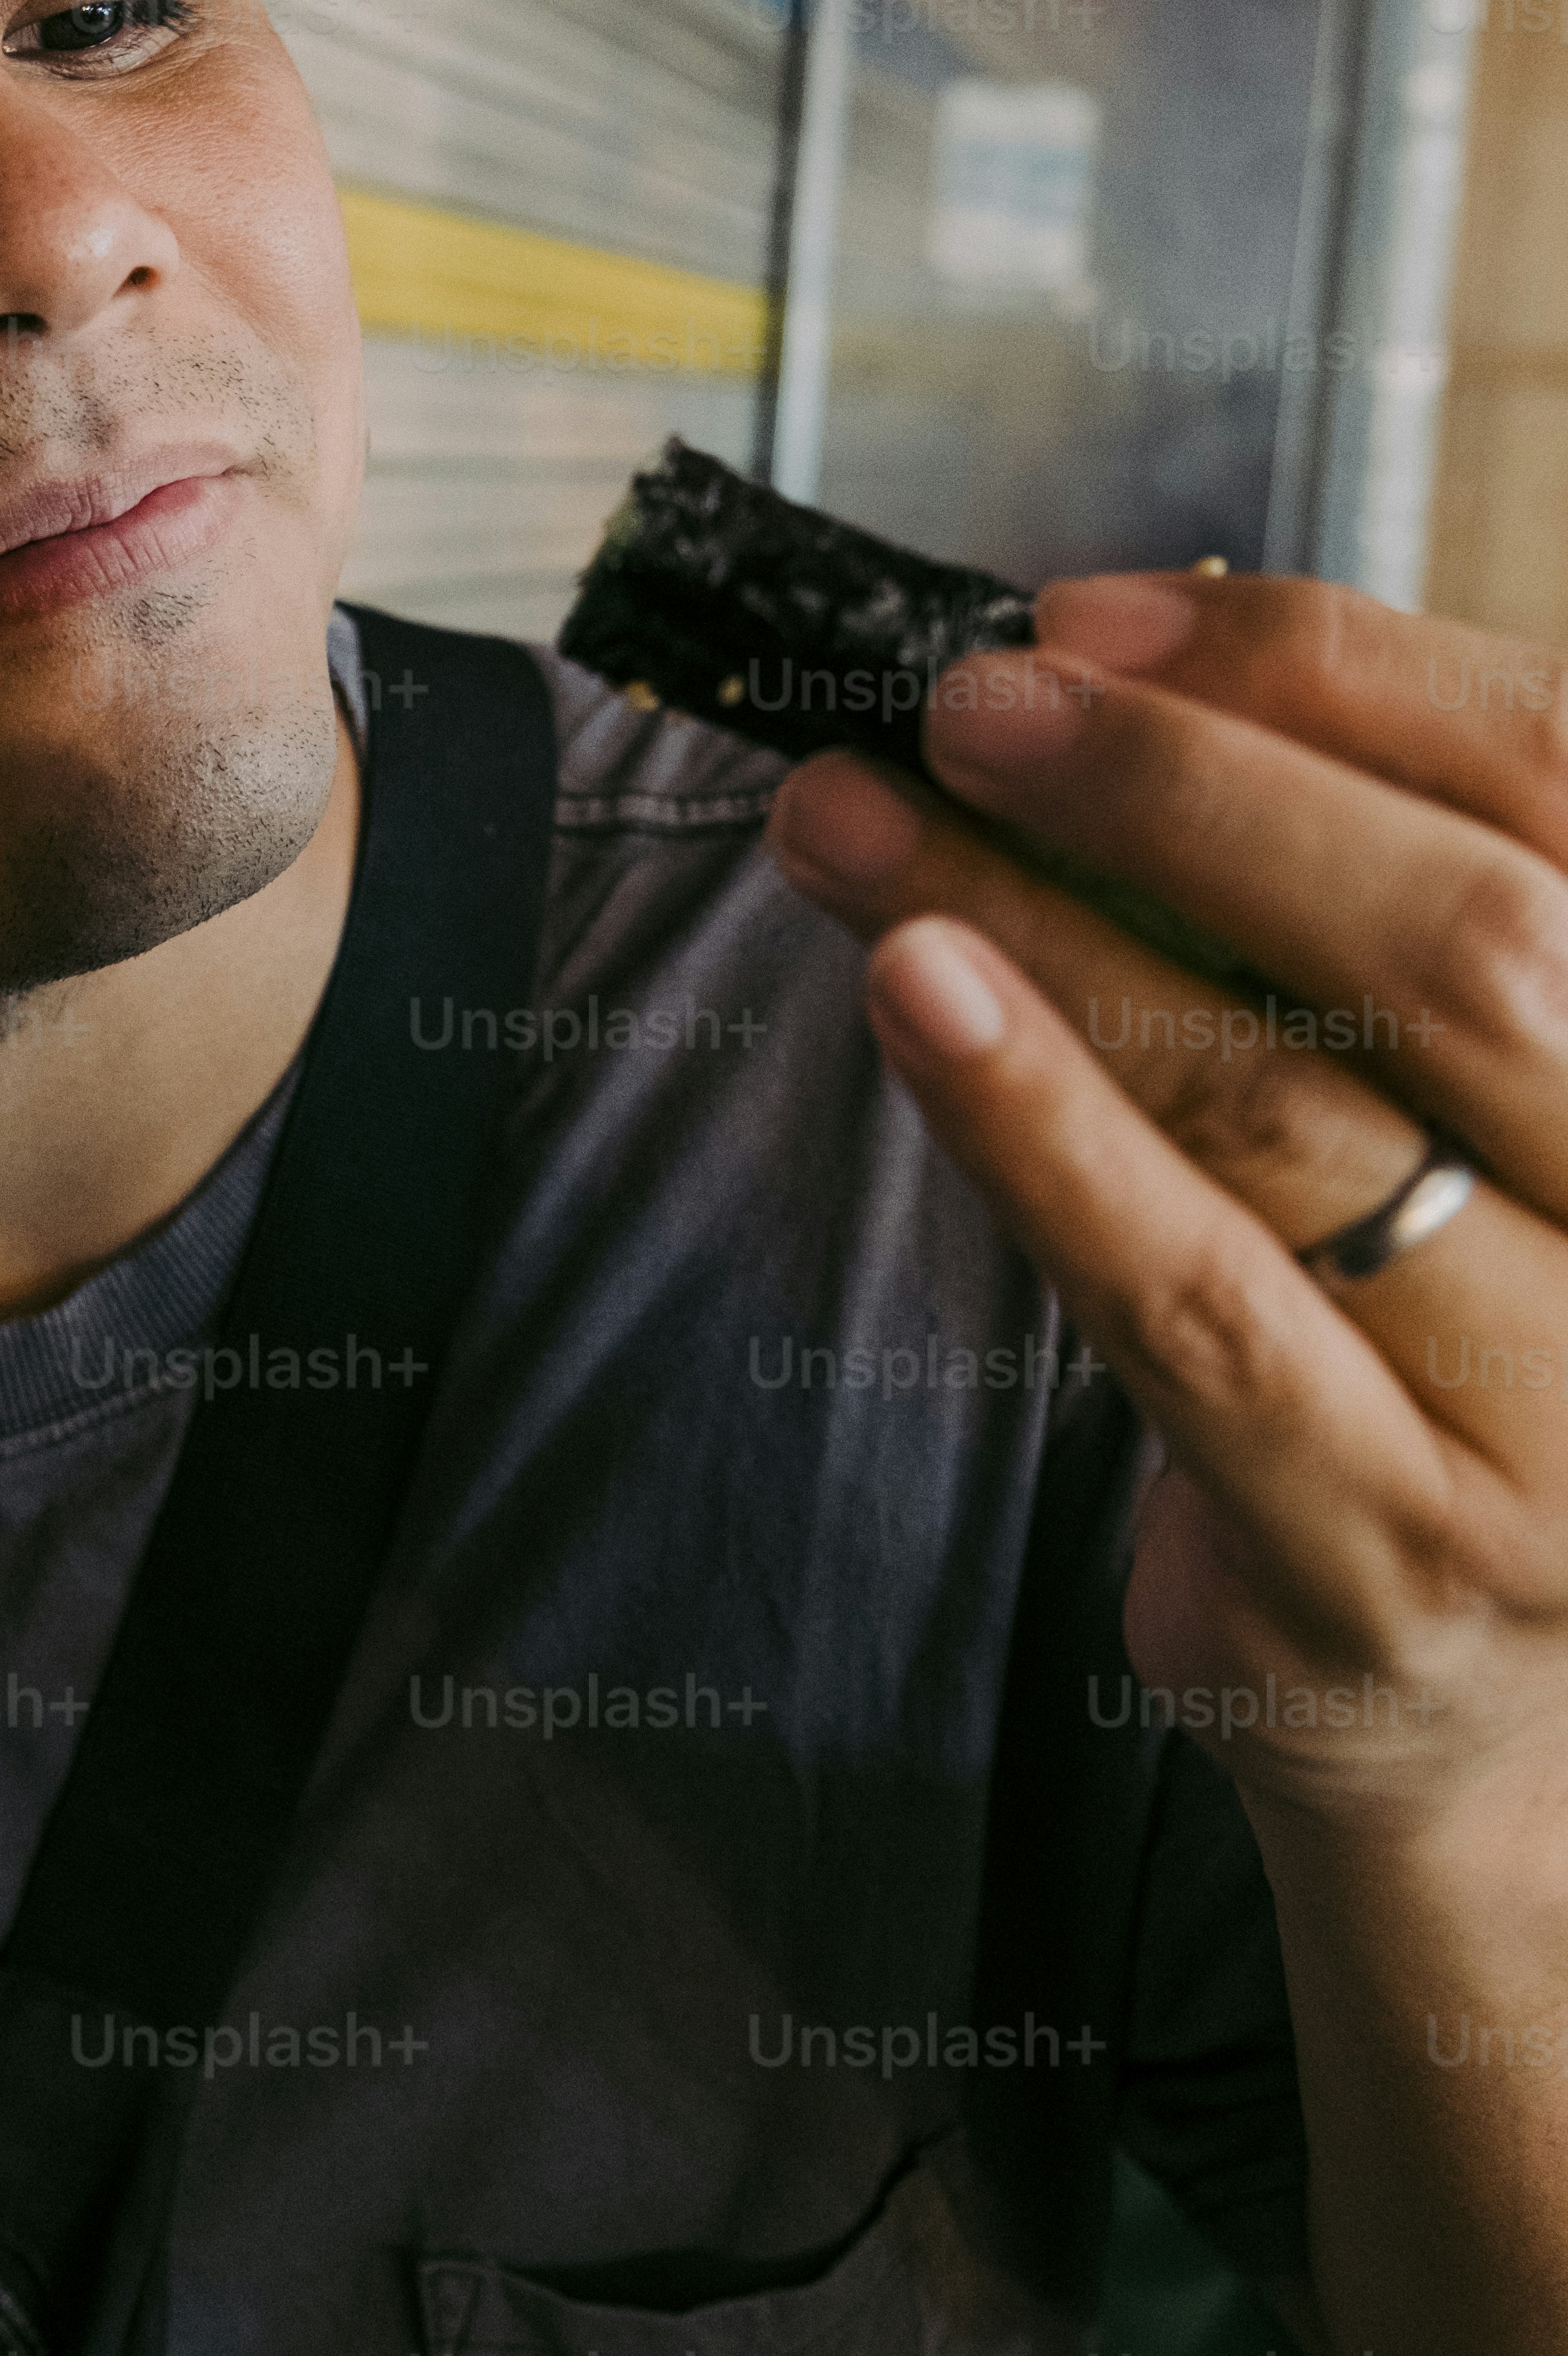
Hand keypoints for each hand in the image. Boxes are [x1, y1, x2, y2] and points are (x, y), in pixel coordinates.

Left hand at [765, 572, 1567, 1856]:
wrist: (1500, 1733)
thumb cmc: (1464, 1344)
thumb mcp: (1484, 1103)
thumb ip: (1368, 897)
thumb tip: (1140, 659)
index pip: (1560, 782)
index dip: (1330, 668)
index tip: (1094, 622)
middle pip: (1460, 942)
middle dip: (1185, 785)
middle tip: (966, 708)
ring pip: (1293, 1106)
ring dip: (1042, 930)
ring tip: (857, 827)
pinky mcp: (1391, 1544)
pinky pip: (1190, 1300)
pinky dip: (1040, 1127)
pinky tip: (914, 996)